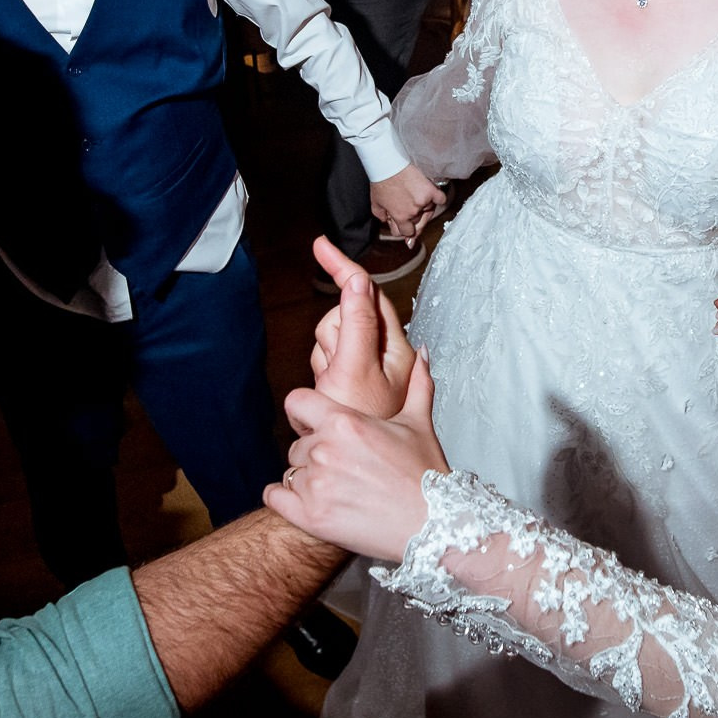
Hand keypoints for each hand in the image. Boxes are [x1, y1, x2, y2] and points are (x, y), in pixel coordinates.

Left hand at [266, 356, 446, 561]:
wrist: (433, 525)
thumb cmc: (427, 475)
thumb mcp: (419, 423)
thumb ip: (416, 384)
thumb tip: (423, 354)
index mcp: (344, 422)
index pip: (296, 402)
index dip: (305, 412)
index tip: (316, 424)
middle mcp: (324, 450)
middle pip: (297, 444)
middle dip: (315, 454)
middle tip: (343, 467)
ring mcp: (315, 485)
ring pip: (291, 472)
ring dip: (307, 479)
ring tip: (339, 489)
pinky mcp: (311, 516)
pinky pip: (275, 498)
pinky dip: (285, 499)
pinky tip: (310, 500)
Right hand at [305, 236, 417, 419]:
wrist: (352, 472)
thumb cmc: (362, 427)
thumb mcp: (355, 370)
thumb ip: (357, 323)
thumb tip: (359, 280)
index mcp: (396, 348)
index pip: (368, 295)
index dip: (344, 267)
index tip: (321, 246)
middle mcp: (383, 355)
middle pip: (342, 318)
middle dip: (332, 337)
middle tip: (336, 369)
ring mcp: (364, 369)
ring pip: (329, 338)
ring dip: (324, 358)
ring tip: (334, 387)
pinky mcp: (347, 382)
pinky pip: (323, 360)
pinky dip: (321, 372)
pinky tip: (327, 393)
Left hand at [370, 164, 447, 241]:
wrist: (387, 164)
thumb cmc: (381, 180)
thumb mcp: (375, 204)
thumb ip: (382, 217)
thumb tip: (388, 222)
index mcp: (401, 217)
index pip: (407, 232)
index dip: (402, 228)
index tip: (400, 223)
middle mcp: (414, 211)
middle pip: (418, 224)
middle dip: (411, 219)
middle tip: (406, 210)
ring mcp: (424, 201)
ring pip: (429, 212)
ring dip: (423, 209)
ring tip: (414, 199)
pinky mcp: (431, 190)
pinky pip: (441, 200)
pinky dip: (437, 199)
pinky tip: (431, 198)